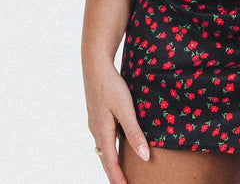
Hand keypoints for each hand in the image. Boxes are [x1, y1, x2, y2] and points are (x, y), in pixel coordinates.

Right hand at [83, 60, 149, 183]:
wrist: (95, 66)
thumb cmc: (111, 86)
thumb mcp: (125, 109)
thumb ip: (134, 132)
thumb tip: (144, 157)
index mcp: (103, 132)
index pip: (111, 164)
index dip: (118, 179)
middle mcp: (96, 130)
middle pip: (105, 158)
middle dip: (114, 173)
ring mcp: (95, 122)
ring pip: (104, 148)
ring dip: (112, 160)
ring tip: (122, 169)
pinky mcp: (97, 115)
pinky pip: (104, 137)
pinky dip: (110, 148)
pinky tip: (118, 144)